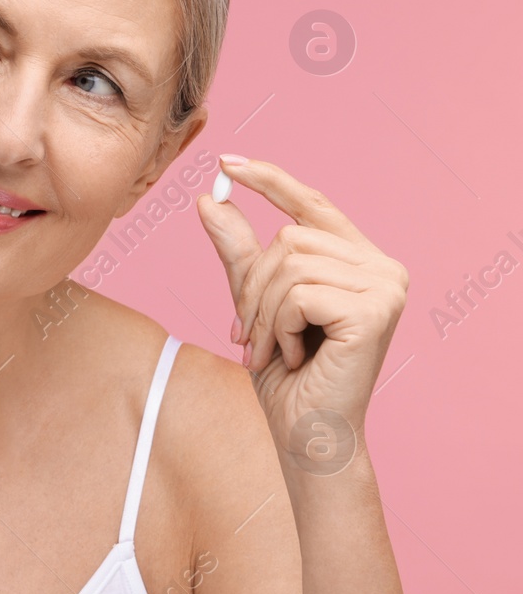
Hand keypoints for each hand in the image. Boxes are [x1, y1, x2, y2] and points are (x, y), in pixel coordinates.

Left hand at [195, 156, 408, 462]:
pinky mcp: (375, 310)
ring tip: (270, 350)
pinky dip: (278, 327)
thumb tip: (208, 198)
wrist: (307, 432)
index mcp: (359, 260)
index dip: (271, 181)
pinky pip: (298, 293)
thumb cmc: (286, 374)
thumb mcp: (253, 302)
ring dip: (262, 313)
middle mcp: (382, 267)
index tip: (226, 162)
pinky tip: (293, 356)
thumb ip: (238, 252)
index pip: (312, 204)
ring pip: (289, 264)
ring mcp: (385, 286)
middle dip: (253, 288)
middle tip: (247, 335)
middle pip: (289, 237)